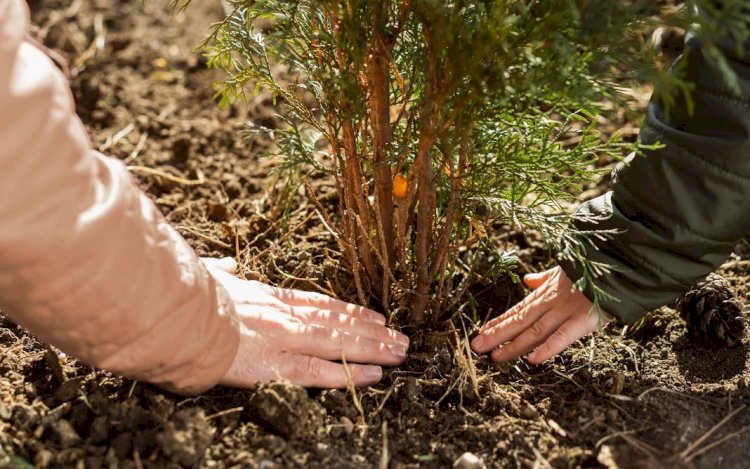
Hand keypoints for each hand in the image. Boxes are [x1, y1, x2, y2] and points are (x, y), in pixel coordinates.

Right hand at [202, 258, 407, 387]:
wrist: (171, 314)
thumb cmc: (186, 295)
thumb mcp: (209, 276)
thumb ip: (223, 272)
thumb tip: (227, 265)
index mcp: (268, 297)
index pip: (320, 304)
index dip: (351, 311)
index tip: (375, 316)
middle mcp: (283, 316)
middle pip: (337, 323)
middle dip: (372, 332)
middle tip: (401, 337)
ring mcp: (282, 339)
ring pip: (338, 344)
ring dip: (373, 349)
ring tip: (400, 352)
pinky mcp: (273, 364)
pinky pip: (319, 372)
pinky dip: (348, 374)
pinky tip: (374, 376)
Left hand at [471, 266, 608, 363]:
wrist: (619, 263)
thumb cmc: (593, 269)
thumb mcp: (564, 270)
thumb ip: (545, 278)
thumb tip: (528, 280)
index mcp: (546, 293)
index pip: (518, 310)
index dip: (499, 323)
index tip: (481, 333)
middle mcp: (551, 302)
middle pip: (519, 321)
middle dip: (497, 335)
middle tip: (475, 348)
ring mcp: (566, 311)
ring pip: (535, 331)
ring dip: (513, 345)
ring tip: (495, 356)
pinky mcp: (585, 319)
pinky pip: (563, 336)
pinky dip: (548, 348)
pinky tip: (532, 360)